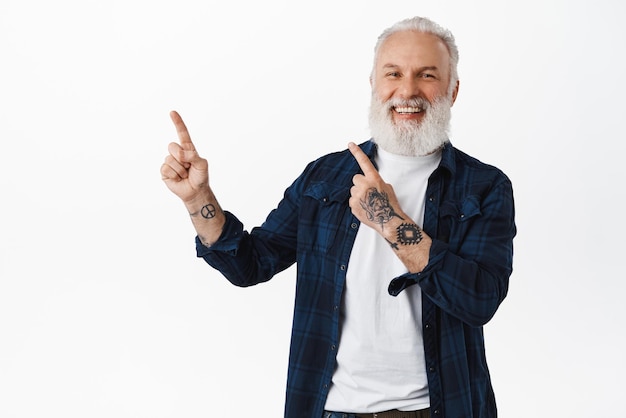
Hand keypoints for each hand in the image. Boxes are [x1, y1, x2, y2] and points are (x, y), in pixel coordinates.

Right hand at [161, 111, 209, 203]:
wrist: (195, 191)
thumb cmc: (200, 176)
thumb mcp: (202, 164)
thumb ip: (193, 156)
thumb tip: (180, 154)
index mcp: (187, 148)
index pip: (182, 133)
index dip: (177, 123)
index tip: (172, 112)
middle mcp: (177, 153)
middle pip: (172, 146)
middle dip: (181, 157)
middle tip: (188, 166)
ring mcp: (170, 161)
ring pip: (170, 159)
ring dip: (180, 169)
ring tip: (185, 174)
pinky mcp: (164, 171)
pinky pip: (166, 169)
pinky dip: (174, 175)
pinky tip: (179, 178)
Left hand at [348, 142, 430, 270]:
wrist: (388, 220)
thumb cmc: (390, 204)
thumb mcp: (387, 187)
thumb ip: (375, 181)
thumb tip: (368, 184)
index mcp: (374, 178)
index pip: (364, 162)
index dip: (357, 152)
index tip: (350, 143)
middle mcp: (364, 184)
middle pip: (356, 179)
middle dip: (360, 184)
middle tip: (369, 193)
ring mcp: (357, 195)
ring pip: (354, 190)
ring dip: (359, 194)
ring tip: (369, 203)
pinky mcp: (353, 204)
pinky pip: (352, 201)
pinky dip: (357, 204)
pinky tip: (366, 209)